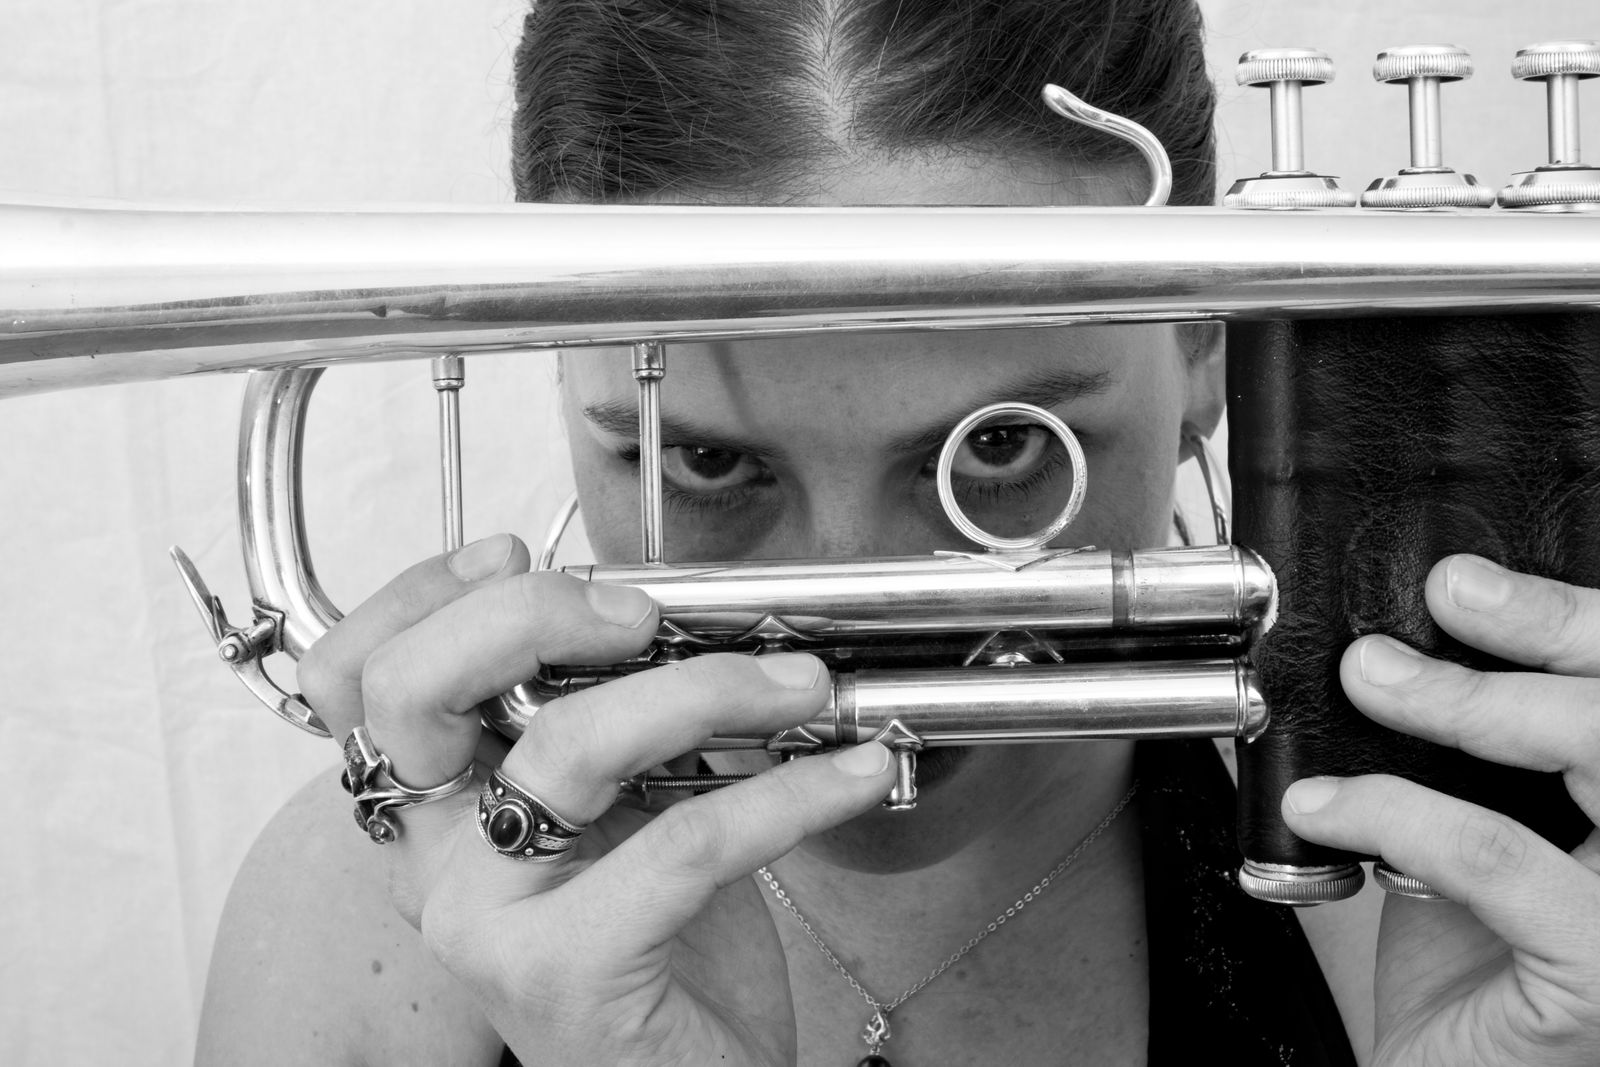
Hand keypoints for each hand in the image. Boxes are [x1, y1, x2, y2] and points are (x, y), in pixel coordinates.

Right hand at [296, 532, 895, 1065]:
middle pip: (418, 691)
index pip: (358, 678)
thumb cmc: (662, 951)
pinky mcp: (565, 974)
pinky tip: (854, 773)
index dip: (418, 595)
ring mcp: (487, 922)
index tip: (513, 554)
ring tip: (801, 686)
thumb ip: (612, 722)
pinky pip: (684, 845)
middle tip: (643, 614)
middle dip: (534, 614)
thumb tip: (673, 614)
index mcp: (431, 812)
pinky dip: (789, 794)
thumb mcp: (620, 812)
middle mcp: (432, 864)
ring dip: (705, 689)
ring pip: (568, 748)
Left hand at [1281, 555, 1599, 1065]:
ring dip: (1464, 704)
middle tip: (1432, 606)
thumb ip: (1476, 755)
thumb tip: (1404, 645)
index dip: (1572, 617)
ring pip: (1597, 754)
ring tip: (1369, 682)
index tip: (1467, 581)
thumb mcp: (1482, 833)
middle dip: (1538, 631)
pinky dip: (1400, 814)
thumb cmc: (1476, 964)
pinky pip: (1500, 857)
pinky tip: (1327, 808)